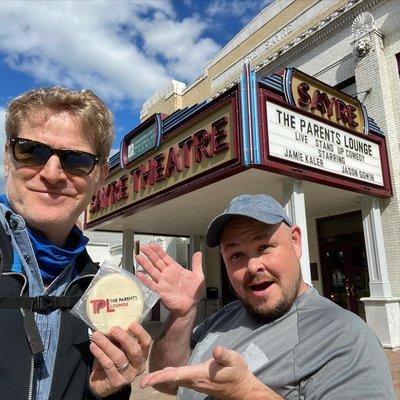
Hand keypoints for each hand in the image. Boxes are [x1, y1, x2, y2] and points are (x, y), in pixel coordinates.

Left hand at [89, 322, 150, 396]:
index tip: (131, 323)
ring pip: (119, 358)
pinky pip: (108, 365)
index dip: (140, 332)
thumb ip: (118, 339)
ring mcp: (128, 376)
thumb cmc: (112, 361)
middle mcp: (138, 366)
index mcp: (142, 355)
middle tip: (113, 329)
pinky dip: (100, 353)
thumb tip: (113, 323)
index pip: (146, 342)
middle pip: (135, 351)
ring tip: (96, 336)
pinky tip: (93, 346)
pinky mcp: (116, 382)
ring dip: (106, 344)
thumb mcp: (118, 348)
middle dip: (125, 338)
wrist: (101, 383)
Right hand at [135, 243, 204, 316]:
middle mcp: (167, 274)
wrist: (190, 307)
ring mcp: (163, 282)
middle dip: (149, 254)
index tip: (152, 245)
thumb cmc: (193, 293)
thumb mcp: (198, 276)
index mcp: (175, 269)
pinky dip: (145, 280)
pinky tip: (139, 274)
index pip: (165, 257)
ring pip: (152, 271)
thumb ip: (197, 264)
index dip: (158, 251)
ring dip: (145, 264)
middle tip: (142, 247)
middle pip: (156, 261)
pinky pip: (151, 284)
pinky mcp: (160, 291)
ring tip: (138, 257)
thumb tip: (198, 253)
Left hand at [140, 346, 266, 399]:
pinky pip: (177, 379)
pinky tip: (161, 373)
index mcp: (200, 375)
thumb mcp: (234, 361)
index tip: (147, 379)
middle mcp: (193, 381)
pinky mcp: (195, 381)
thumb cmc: (237, 373)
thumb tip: (216, 350)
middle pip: (171, 378)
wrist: (241, 388)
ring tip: (146, 374)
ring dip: (159, 377)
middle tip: (140, 379)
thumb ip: (224, 355)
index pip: (177, 374)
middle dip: (155, 379)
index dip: (161, 376)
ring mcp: (193, 382)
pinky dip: (167, 376)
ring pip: (173, 379)